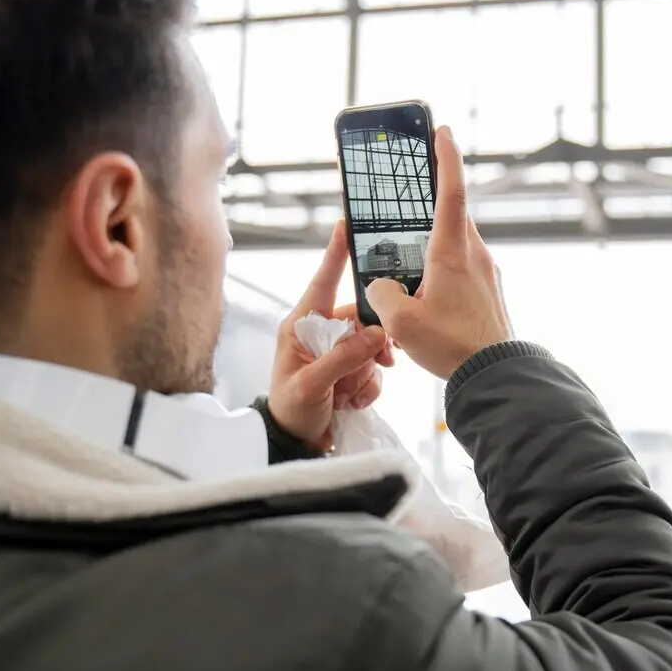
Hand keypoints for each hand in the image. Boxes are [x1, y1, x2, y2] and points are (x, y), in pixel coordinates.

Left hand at [266, 220, 393, 450]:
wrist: (294, 445)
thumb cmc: (290, 411)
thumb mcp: (312, 385)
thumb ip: (343, 358)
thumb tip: (376, 333)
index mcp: (300, 326)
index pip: (322, 281)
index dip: (336, 254)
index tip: (345, 225)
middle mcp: (318, 334)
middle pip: (359, 319)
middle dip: (370, 344)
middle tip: (381, 363)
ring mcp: (335, 353)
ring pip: (370, 346)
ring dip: (368, 372)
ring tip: (351, 394)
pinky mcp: (348, 371)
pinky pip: (372, 369)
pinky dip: (369, 386)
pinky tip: (352, 402)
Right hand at [365, 126, 512, 379]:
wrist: (496, 375)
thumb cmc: (451, 346)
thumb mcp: (400, 322)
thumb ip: (381, 294)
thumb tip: (382, 286)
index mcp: (452, 252)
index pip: (450, 192)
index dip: (446, 158)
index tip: (442, 130)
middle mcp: (474, 254)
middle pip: (451, 215)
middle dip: (431, 201)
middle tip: (414, 188)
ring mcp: (486, 272)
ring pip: (455, 244)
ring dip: (433, 244)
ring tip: (409, 260)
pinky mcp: (488, 291)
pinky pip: (462, 267)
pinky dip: (442, 268)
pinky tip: (426, 292)